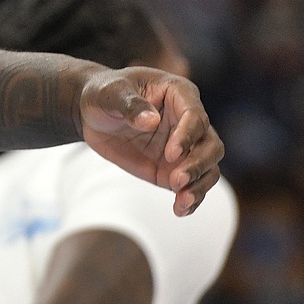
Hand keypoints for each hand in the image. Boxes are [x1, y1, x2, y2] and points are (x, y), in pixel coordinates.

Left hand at [78, 66, 223, 216]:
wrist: (93, 112)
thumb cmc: (103, 93)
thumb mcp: (109, 93)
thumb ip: (130, 105)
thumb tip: (151, 121)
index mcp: (178, 93)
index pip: (195, 117)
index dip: (187, 137)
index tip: (171, 154)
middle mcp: (188, 121)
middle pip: (211, 145)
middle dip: (198, 165)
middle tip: (176, 180)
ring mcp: (184, 146)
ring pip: (208, 168)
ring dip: (199, 186)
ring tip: (181, 202)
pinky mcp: (174, 168)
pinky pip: (192, 185)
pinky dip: (191, 199)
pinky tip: (180, 210)